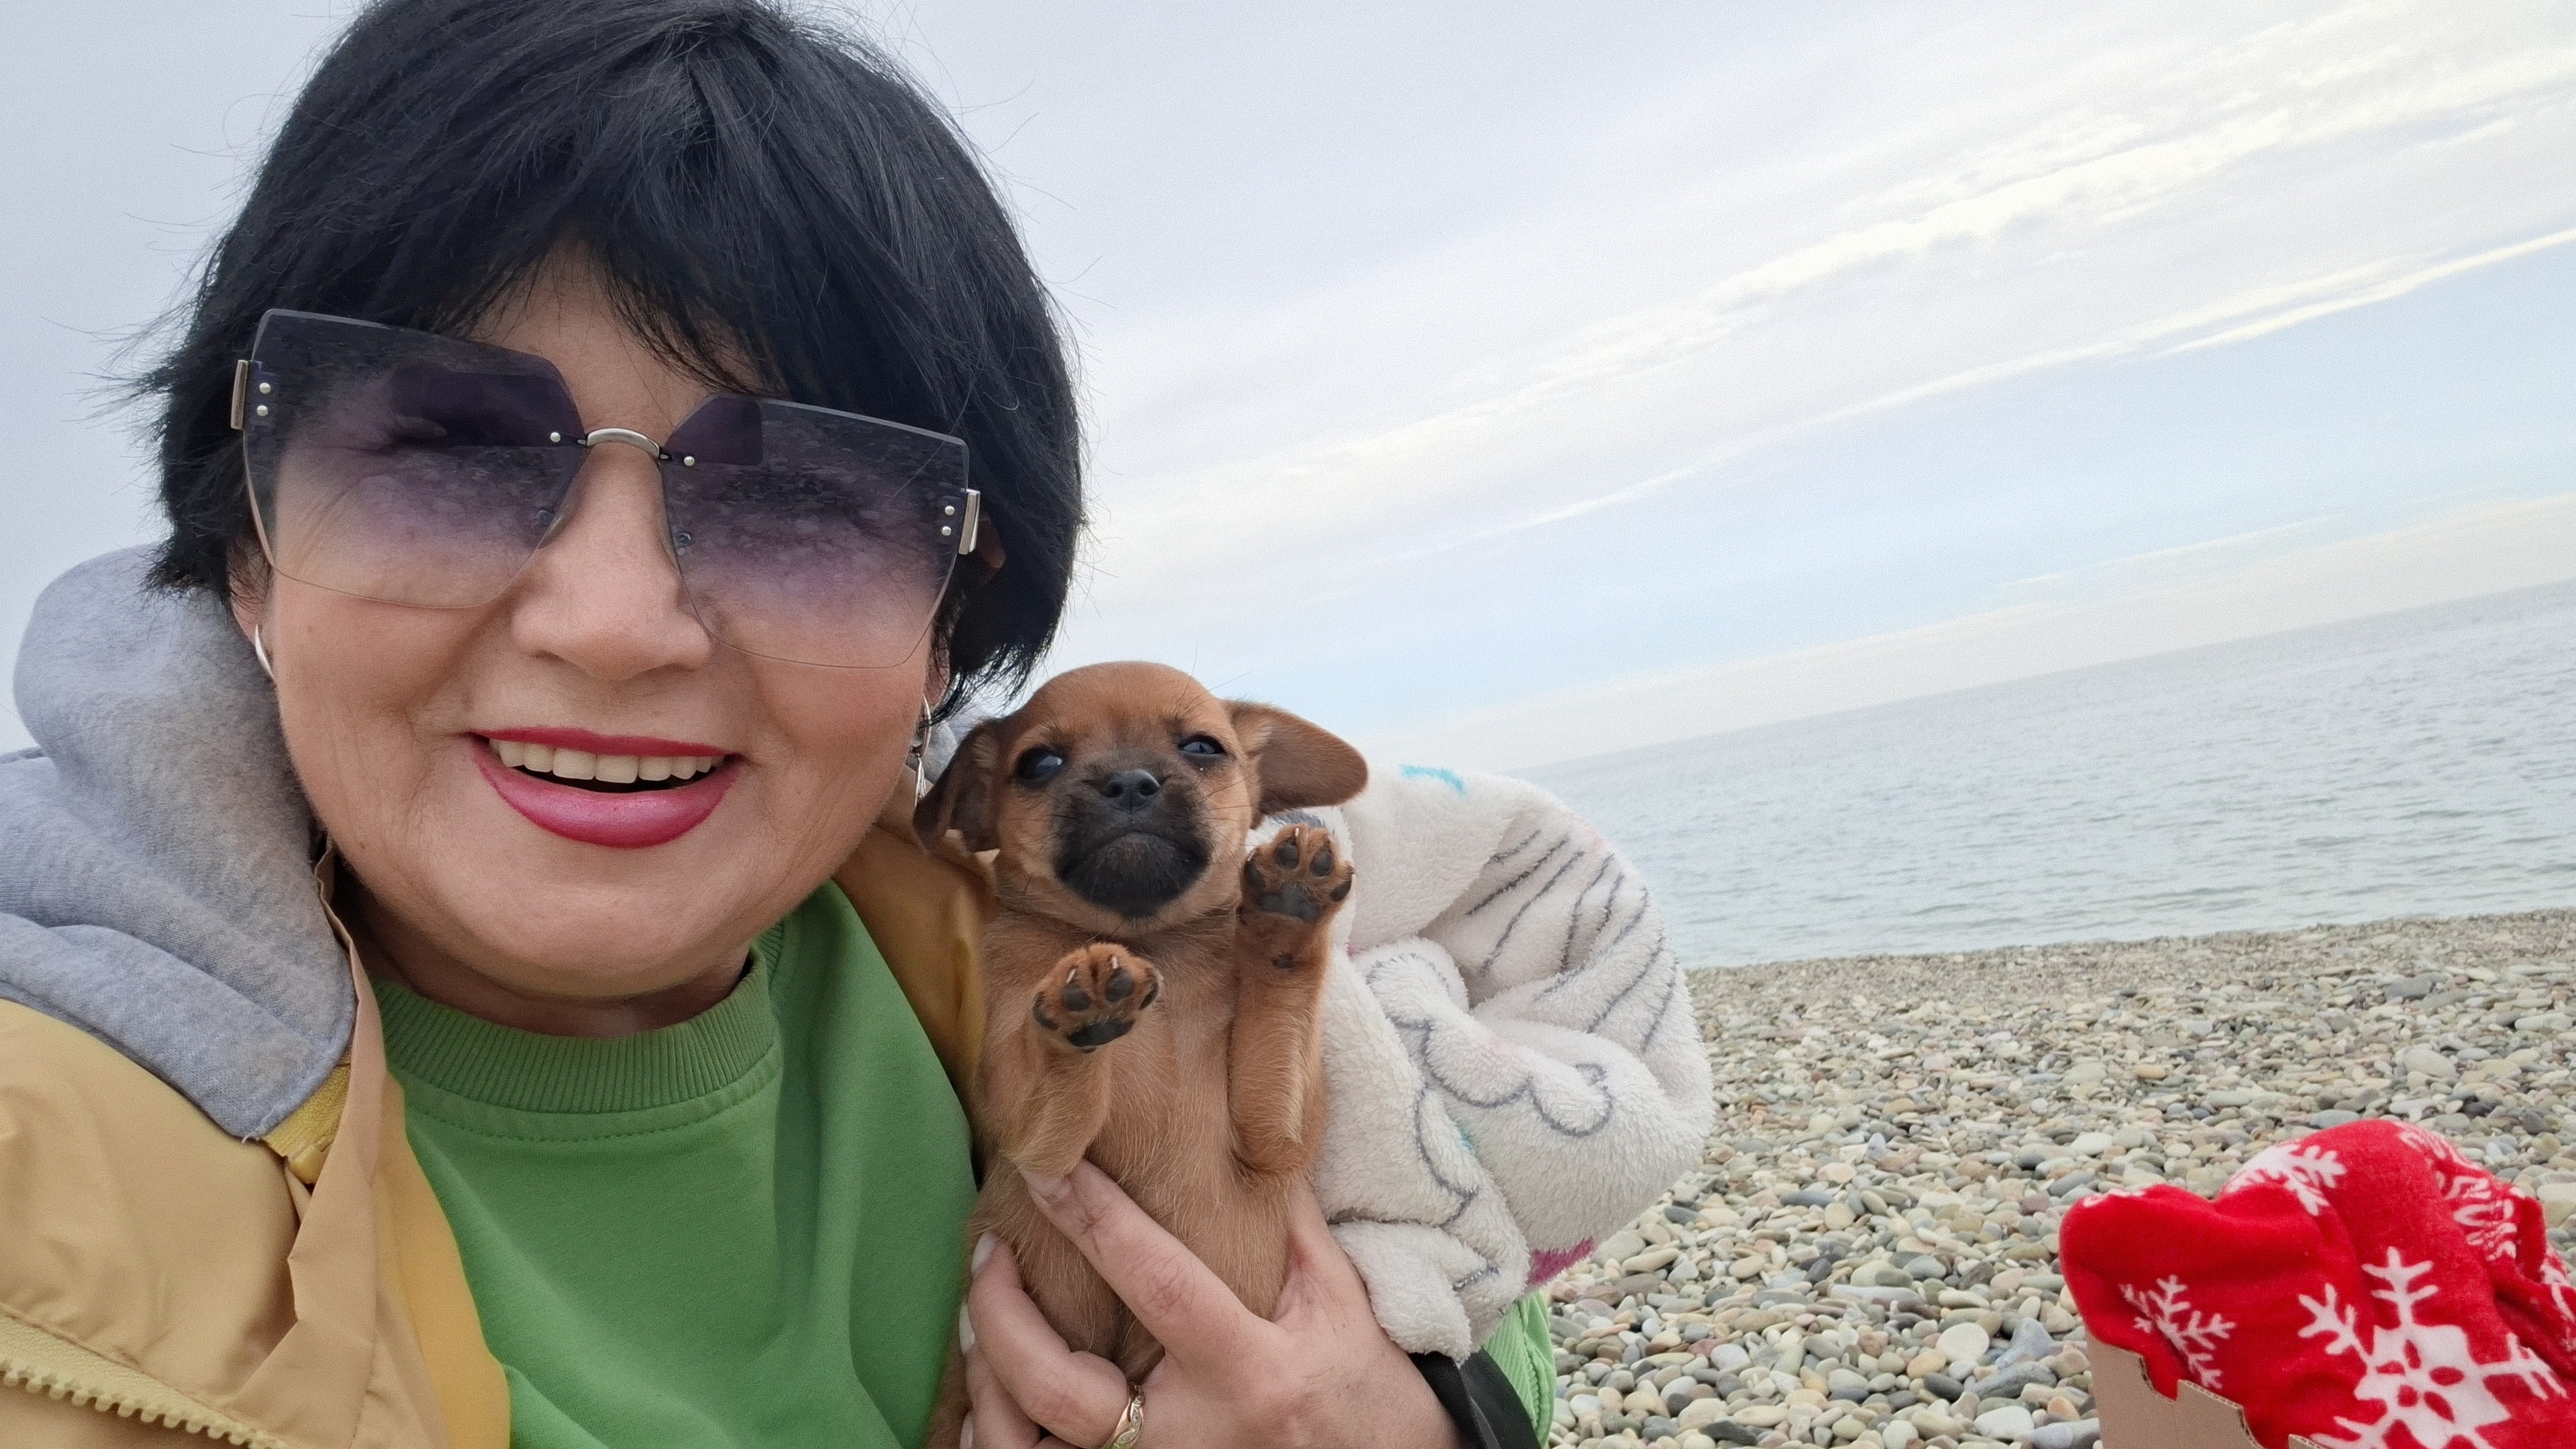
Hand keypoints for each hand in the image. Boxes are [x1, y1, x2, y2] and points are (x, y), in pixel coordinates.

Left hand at [961, 1162, 1466, 1448]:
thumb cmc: (1360, 1386)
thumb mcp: (1338, 1298)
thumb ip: (1286, 1221)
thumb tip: (1246, 1130)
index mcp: (1251, 1370)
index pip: (1158, 1284)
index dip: (1095, 1221)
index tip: (1046, 1169)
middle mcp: (1195, 1437)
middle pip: (1063, 1391)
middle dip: (1005, 1319)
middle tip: (986, 1255)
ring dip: (988, 1389)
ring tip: (976, 1321)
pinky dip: (1001, 1444)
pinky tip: (988, 1403)